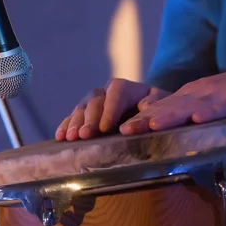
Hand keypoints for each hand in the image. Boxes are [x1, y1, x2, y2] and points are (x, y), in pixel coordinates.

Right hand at [55, 79, 170, 140]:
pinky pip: (73, 117)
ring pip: (82, 107)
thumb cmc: (162, 112)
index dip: (110, 109)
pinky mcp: (87, 114)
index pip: (117, 92)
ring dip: (75, 122)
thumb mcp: (165, 106)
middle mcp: (109, 92)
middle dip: (90, 118)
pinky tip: (60, 137)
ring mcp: (96, 102)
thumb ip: (156, 104)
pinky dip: (66, 125)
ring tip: (71, 138)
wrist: (155, 114)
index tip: (105, 127)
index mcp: (130, 88)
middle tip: (85, 135)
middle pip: (96, 100)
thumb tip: (145, 108)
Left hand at [119, 63, 225, 134]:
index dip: (141, 118)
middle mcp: (199, 93)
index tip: (120, 130)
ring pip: (191, 106)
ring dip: (171, 116)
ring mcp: (218, 95)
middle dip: (146, 119)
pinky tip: (198, 120)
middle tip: (125, 131)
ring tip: (153, 125)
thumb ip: (185, 111)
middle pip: (169, 107)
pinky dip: (210, 113)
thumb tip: (158, 127)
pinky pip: (223, 107)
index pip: (161, 108)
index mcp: (190, 95)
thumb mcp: (205, 100)